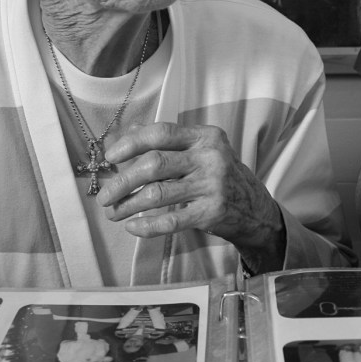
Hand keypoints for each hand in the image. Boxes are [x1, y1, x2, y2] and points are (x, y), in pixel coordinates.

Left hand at [99, 122, 285, 272]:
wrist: (256, 209)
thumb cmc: (218, 176)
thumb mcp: (200, 151)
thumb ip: (167, 141)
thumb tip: (125, 135)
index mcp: (205, 136)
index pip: (162, 133)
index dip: (131, 144)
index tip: (111, 158)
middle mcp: (211, 157)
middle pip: (154, 164)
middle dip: (123, 181)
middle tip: (105, 195)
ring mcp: (213, 185)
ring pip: (158, 194)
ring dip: (128, 205)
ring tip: (113, 213)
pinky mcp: (212, 212)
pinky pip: (171, 221)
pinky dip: (147, 226)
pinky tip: (133, 228)